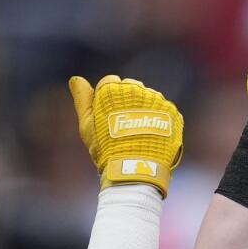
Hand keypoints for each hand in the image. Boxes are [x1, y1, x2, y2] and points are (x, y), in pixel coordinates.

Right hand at [68, 75, 183, 196]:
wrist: (136, 169)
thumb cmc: (106, 148)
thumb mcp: (87, 125)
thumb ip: (82, 99)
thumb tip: (76, 79)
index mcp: (113, 89)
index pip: (110, 82)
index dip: (107, 99)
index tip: (109, 115)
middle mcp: (136, 88)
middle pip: (131, 87)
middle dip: (127, 101)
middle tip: (124, 125)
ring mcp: (156, 99)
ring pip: (148, 98)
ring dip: (144, 109)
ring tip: (139, 132)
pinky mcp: (171, 111)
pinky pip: (164, 110)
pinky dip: (159, 120)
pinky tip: (153, 135)